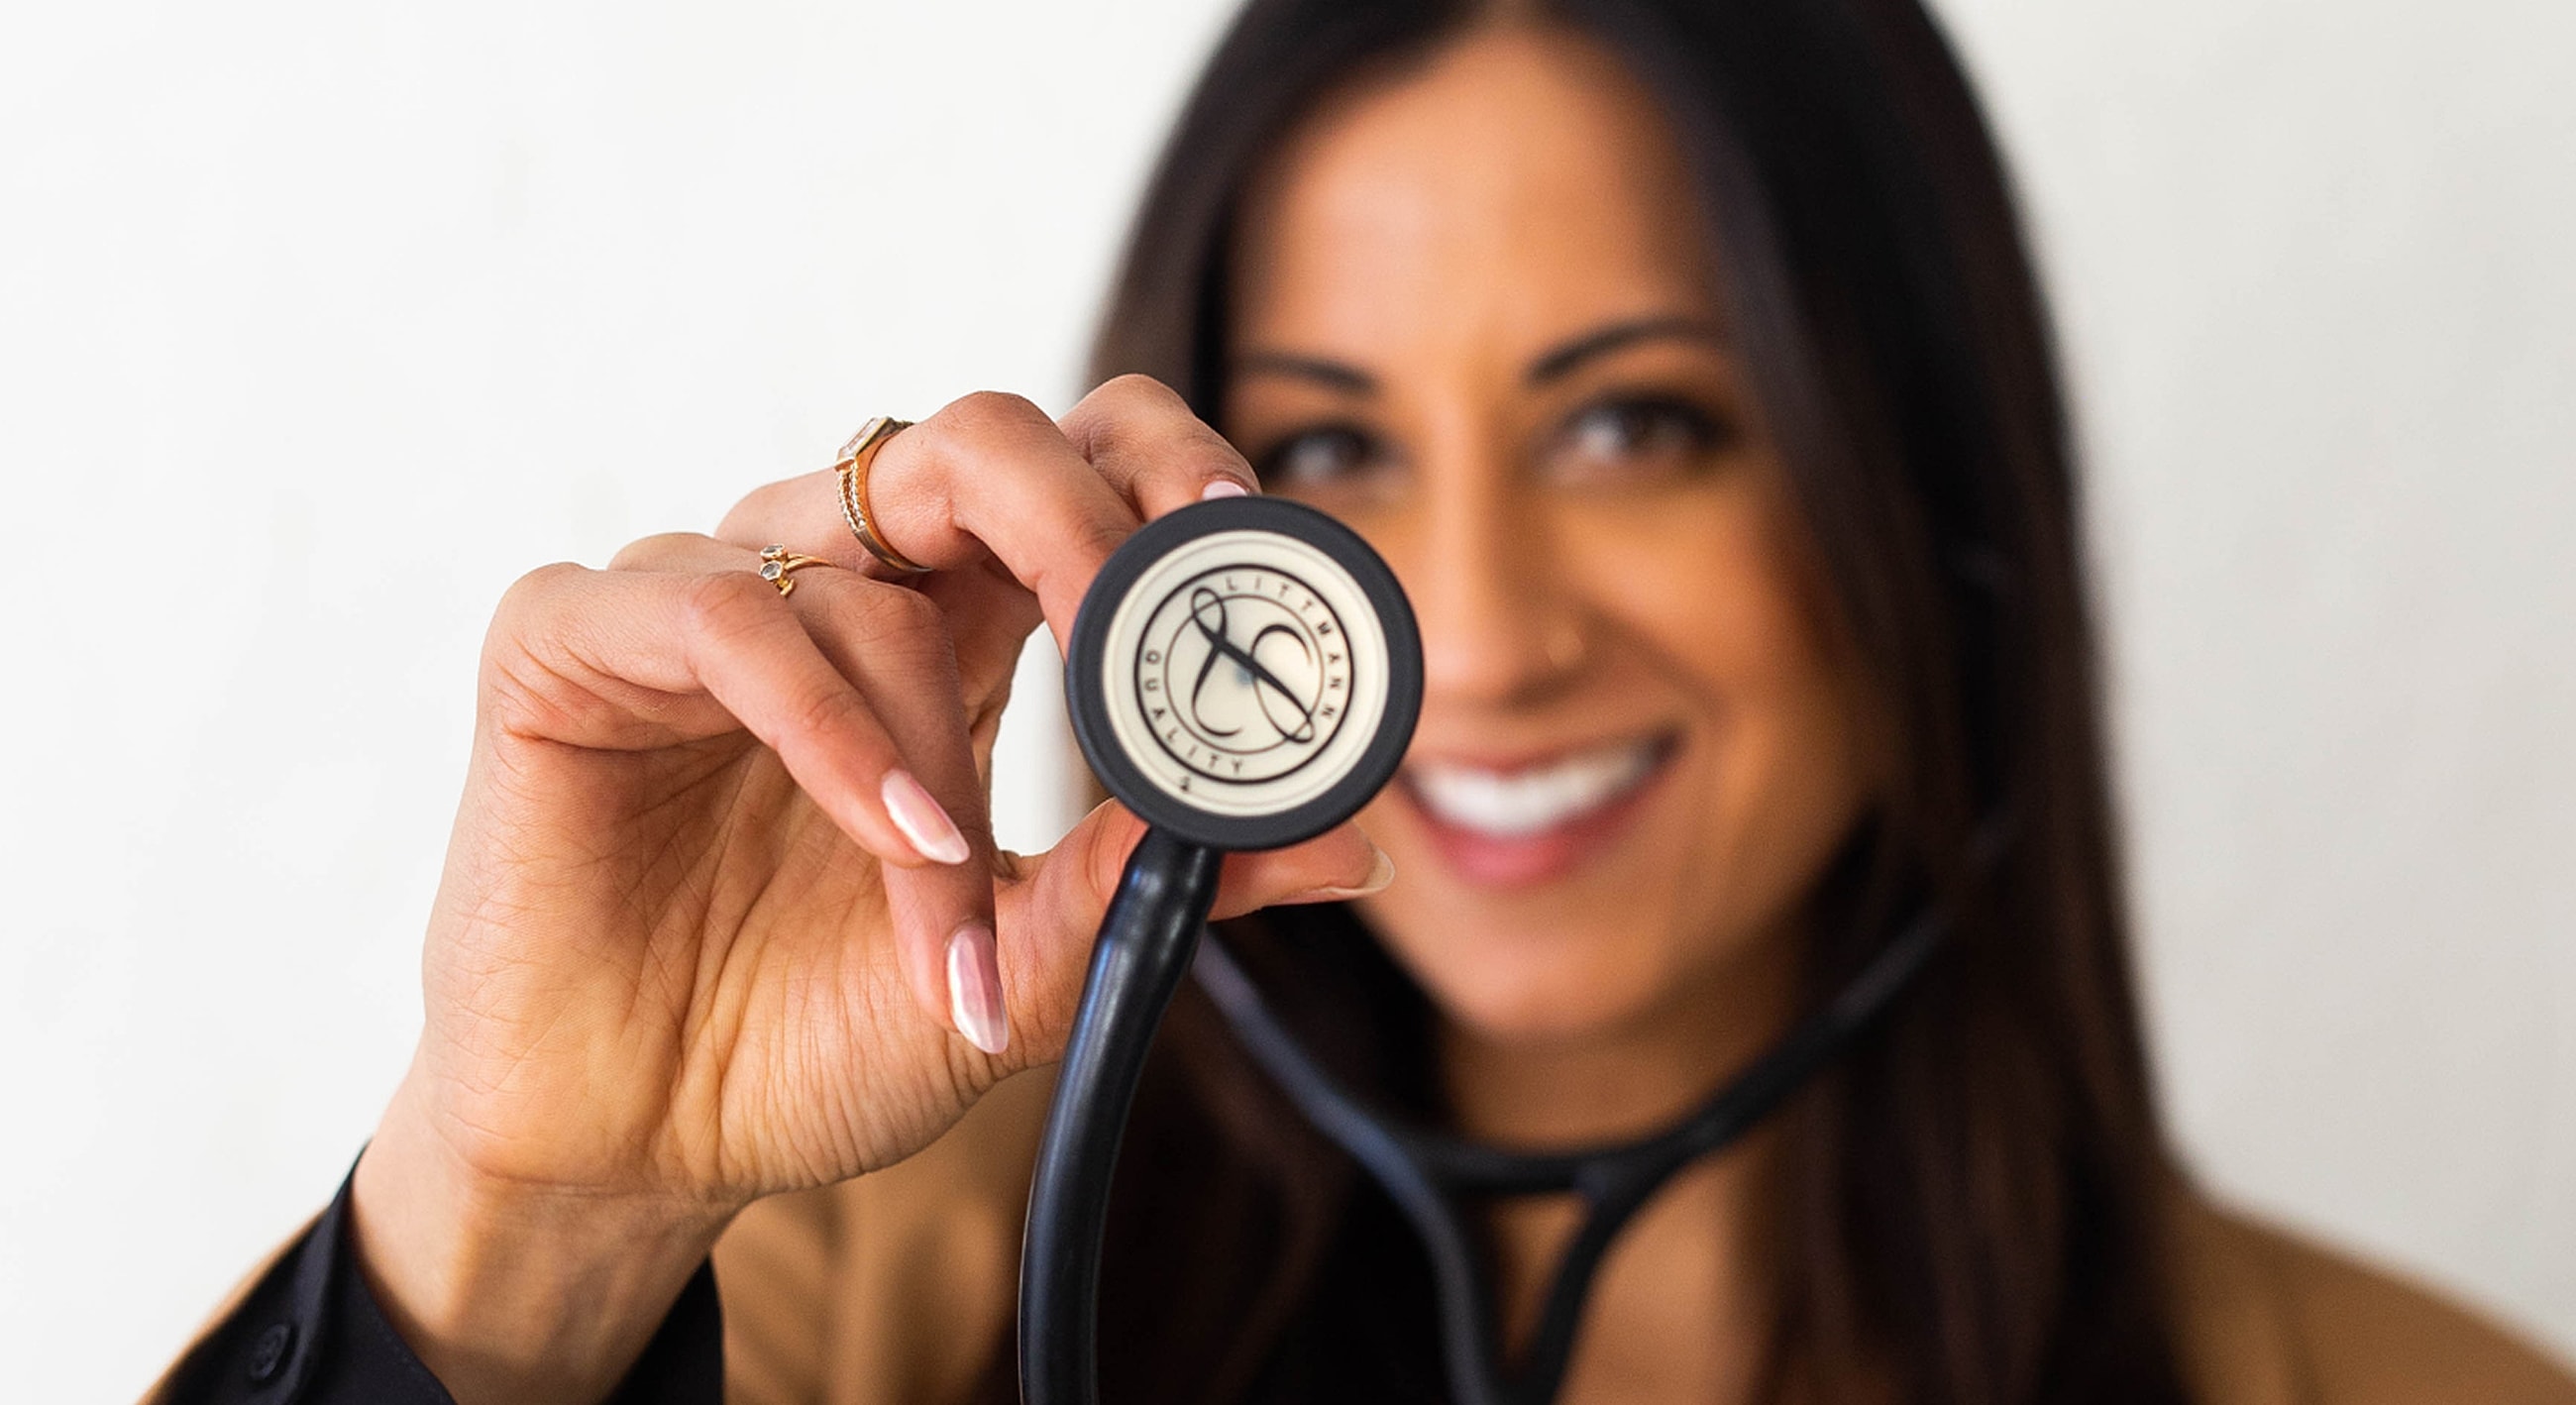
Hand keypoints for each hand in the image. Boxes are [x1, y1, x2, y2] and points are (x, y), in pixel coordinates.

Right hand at [351, 379, 1390, 1402]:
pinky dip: (834, 728)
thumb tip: (1346, 840)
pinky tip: (897, 836)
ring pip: (870, 567)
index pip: (1082, 474)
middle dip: (1089, 518)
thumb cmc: (817, 1036)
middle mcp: (839, 585)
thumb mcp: (1026, 971)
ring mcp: (704, 597)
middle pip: (983, 440)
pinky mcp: (573, 639)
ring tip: (960, 892)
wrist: (640, 1145)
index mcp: (959, 631)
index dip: (1174, 480)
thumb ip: (1155, 888)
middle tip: (1145, 630)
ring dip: (939, 746)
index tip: (1261, 560)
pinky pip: (730, 616)